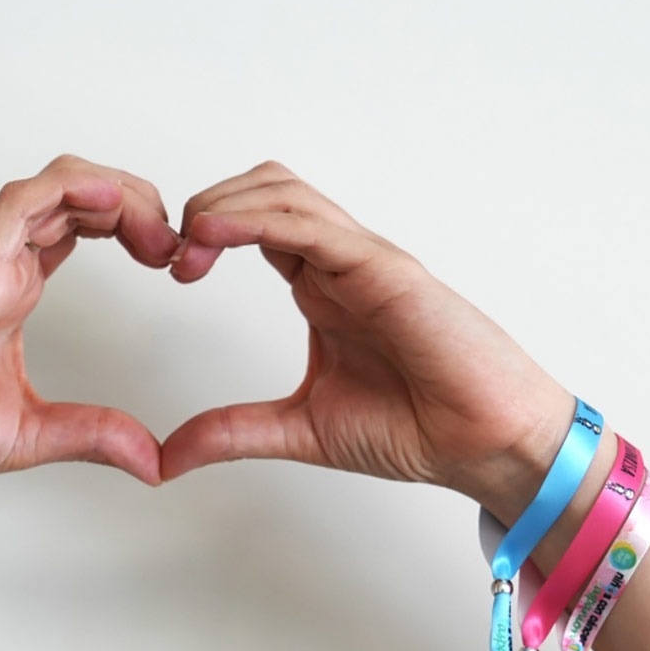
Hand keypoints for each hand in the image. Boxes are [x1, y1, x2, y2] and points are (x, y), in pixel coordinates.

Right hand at [0, 155, 178, 489]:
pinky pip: (23, 200)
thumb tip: (153, 464)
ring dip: (117, 192)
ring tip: (154, 230)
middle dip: (138, 204)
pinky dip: (71, 188)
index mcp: (17, 288)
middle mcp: (4, 262)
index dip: (133, 227)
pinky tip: (112, 202)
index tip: (169, 262)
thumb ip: (95, 437)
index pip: (84, 225)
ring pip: (60, 183)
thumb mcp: (35, 434)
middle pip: (83, 194)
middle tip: (173, 248)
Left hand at [160, 161, 575, 522]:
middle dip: (205, 207)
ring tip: (187, 240)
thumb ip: (233, 433)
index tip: (173, 271)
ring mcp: (362, 261)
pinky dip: (257, 219)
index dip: (203, 234)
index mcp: (320, 289)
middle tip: (170, 255)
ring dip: (224, 204)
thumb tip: (168, 458)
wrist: (481, 447)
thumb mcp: (297, 430)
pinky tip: (214, 234)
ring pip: (283, 193)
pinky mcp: (384, 269)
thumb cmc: (412, 428)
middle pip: (262, 191)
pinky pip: (314, 225)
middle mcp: (337, 265)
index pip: (252, 226)